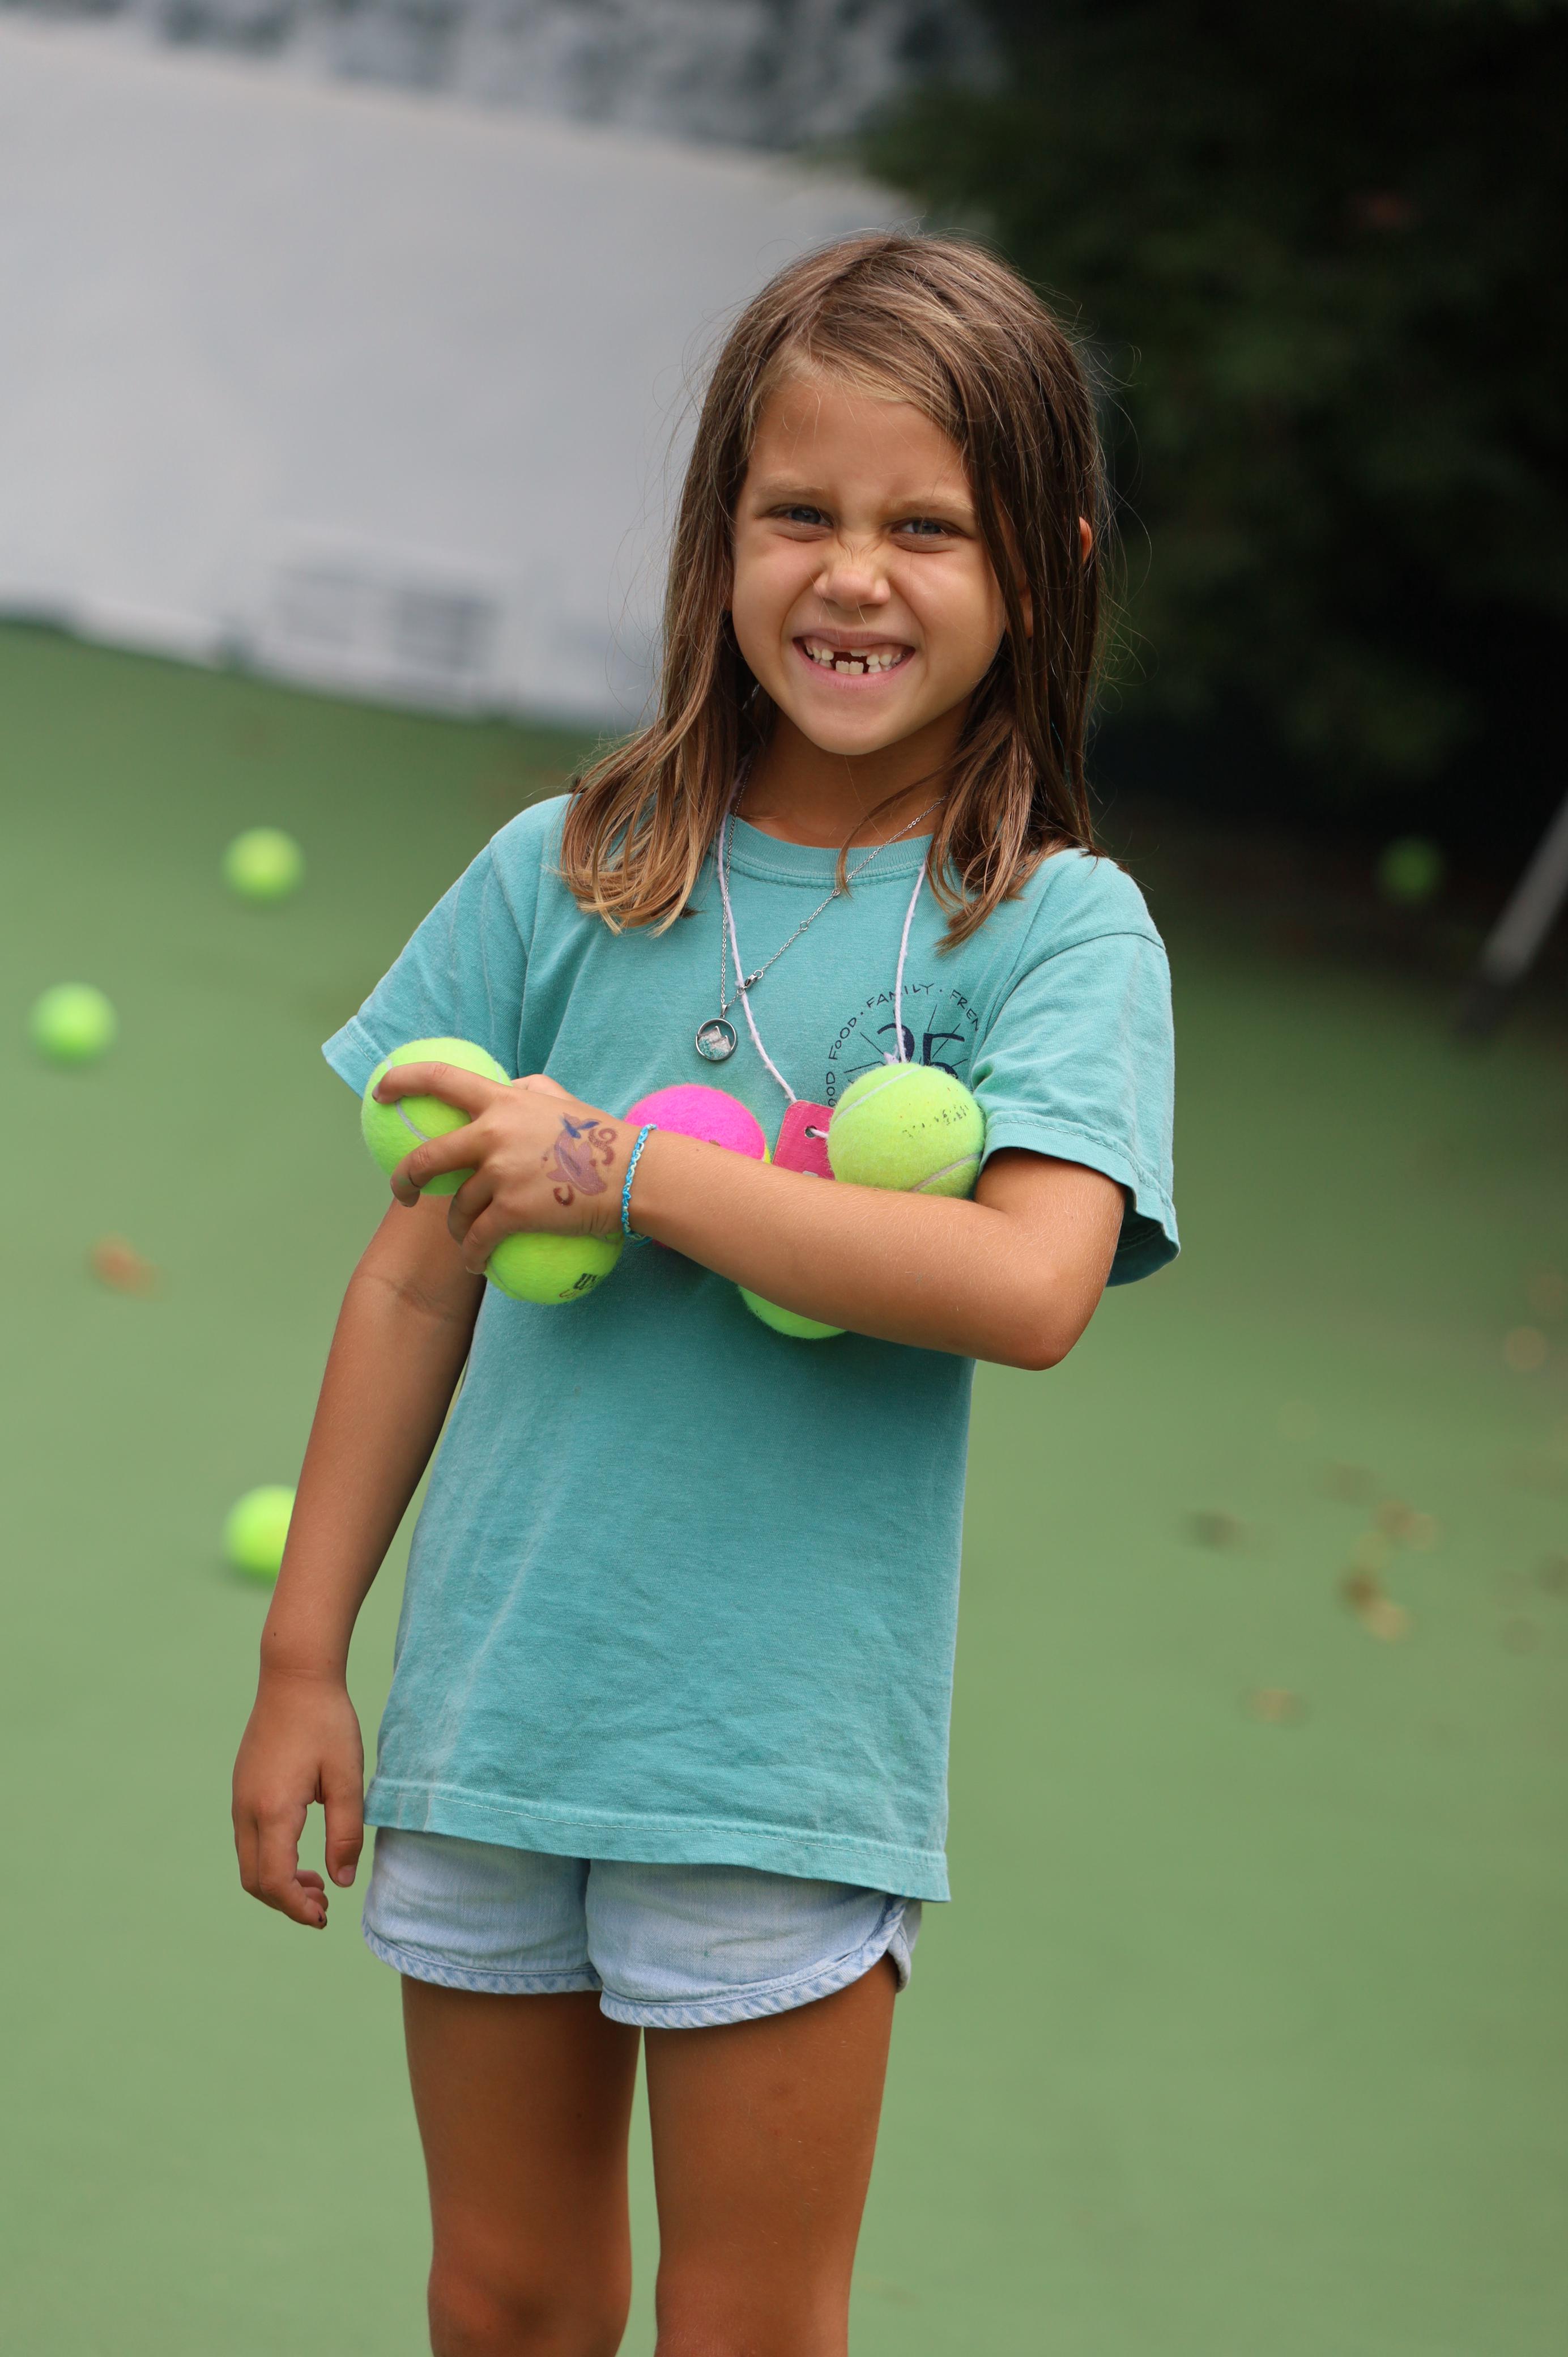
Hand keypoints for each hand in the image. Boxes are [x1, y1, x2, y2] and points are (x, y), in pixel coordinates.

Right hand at [232, 1671, 364, 1928]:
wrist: (294, 1678)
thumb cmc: (326, 1723)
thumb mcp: (348, 1778)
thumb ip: (346, 1833)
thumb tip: (341, 1882)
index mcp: (274, 1810)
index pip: (275, 1881)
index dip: (297, 1908)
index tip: (324, 1917)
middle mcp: (247, 1810)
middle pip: (255, 1881)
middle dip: (287, 1903)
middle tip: (323, 1907)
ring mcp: (240, 1799)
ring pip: (249, 1863)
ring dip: (279, 1883)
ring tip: (317, 1883)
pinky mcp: (242, 1790)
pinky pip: (249, 1841)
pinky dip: (271, 1860)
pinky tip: (302, 1853)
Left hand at [375, 1062, 629, 1271]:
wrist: (633, 1175)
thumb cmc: (605, 1139)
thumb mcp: (565, 1101)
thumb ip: (530, 1091)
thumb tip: (511, 1087)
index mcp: (502, 1102)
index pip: (441, 1080)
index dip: (402, 1080)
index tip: (382, 1090)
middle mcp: (492, 1135)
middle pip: (429, 1159)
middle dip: (405, 1179)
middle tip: (402, 1193)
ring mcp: (500, 1174)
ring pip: (457, 1208)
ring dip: (455, 1228)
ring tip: (465, 1238)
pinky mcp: (511, 1212)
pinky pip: (478, 1239)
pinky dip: (473, 1256)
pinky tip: (477, 1265)